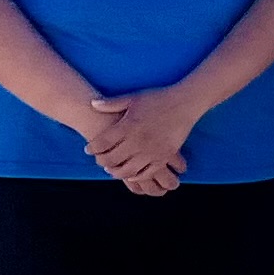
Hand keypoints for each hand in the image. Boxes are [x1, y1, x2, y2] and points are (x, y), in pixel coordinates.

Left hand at [85, 86, 199, 185]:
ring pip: (127, 170)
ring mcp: (151, 151)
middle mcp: (138, 140)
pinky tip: (130, 174)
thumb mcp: (133, 98)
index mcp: (128, 125)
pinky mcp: (163, 157)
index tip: (88, 150)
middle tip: (98, 160)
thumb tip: (92, 104)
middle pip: (112, 159)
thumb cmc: (158, 99)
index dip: (92, 149)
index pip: (102, 143)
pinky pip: (146, 173)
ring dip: (116, 172)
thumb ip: (112, 103)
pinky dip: (135, 177)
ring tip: (111, 169)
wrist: (185, 103)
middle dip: (101, 162)